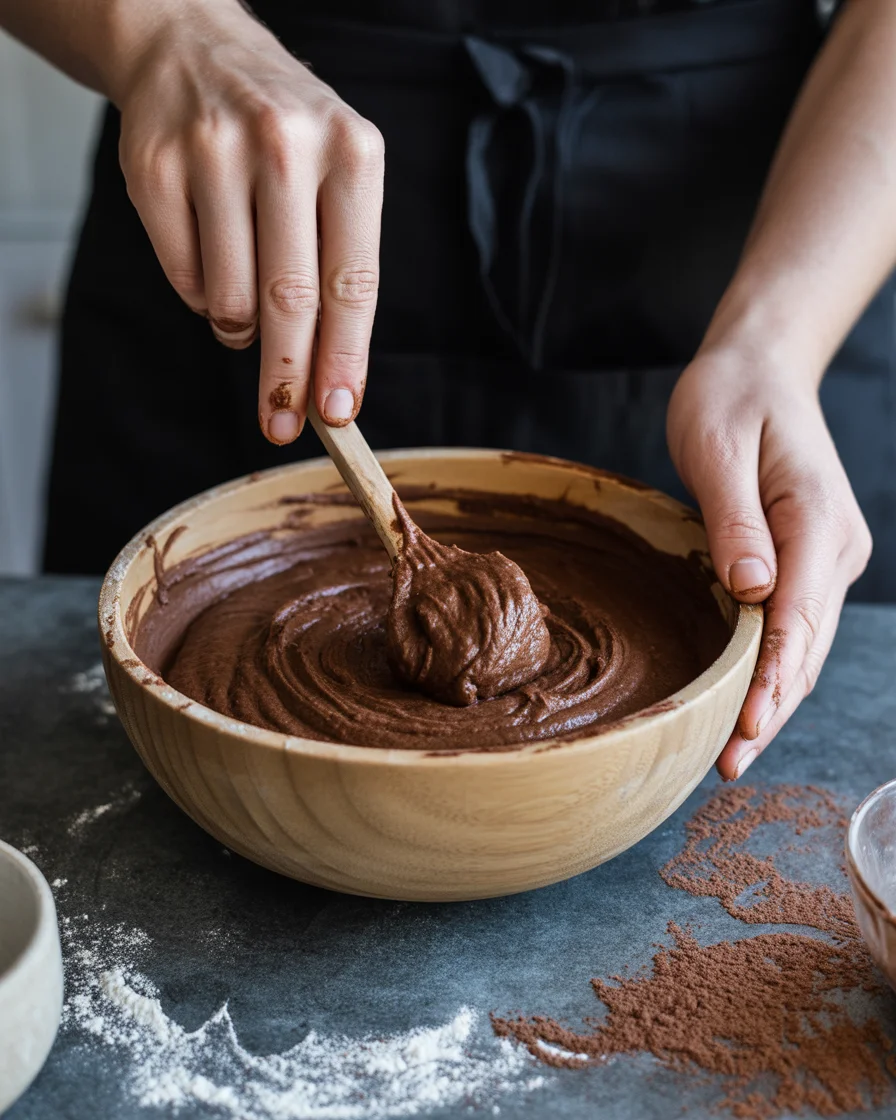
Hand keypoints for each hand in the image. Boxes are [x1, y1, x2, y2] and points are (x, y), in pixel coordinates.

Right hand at [114, 0, 383, 442]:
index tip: (337, 411)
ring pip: (230, 297)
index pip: (352, 282)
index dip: (344, 358)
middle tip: (281, 423)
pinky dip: (199, 294)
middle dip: (287, 378)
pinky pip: (182, 275)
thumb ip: (338, 266)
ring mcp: (213, 152)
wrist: (193, 47)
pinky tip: (211, 259)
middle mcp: (285, 146)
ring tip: (247, 308)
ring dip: (240, 329)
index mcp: (351, 153)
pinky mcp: (153, 167)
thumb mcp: (337, 174)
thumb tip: (326, 378)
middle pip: (290, 301)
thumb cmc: (283, 134)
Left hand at [667, 352, 870, 780]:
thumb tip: (751, 590)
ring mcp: (825, 557)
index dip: (771, 678)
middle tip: (728, 765)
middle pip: (806, 645)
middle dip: (770, 708)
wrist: (758, 369)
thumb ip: (735, 520)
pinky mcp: (807, 561)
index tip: (744, 728)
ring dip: (771, 699)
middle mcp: (833, 547)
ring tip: (733, 754)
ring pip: (803, 645)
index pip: (798, 616)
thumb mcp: (719, 447)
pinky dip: (770, 669)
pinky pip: (792, 626)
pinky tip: (745, 703)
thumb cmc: (730, 399)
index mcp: (817, 520)